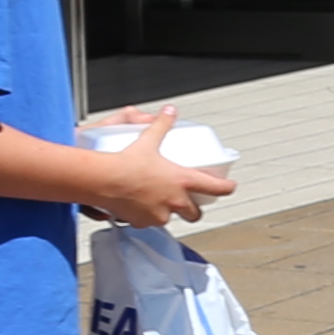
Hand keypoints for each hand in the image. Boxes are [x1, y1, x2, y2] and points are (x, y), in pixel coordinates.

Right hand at [83, 124, 236, 228]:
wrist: (104, 180)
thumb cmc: (126, 163)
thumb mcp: (148, 140)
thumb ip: (161, 125)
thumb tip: (170, 111)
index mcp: (182, 181)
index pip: (217, 188)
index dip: (227, 188)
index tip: (230, 186)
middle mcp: (175, 201)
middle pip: (194, 213)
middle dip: (193, 210)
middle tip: (189, 204)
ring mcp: (159, 215)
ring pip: (170, 219)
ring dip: (168, 213)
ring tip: (159, 202)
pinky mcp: (143, 223)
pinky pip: (149, 223)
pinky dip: (146, 217)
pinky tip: (140, 207)